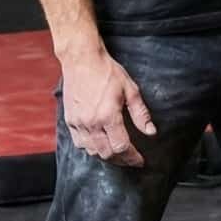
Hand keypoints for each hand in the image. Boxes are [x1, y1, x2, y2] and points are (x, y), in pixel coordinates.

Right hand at [60, 46, 154, 165]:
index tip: (140, 160)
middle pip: (107, 154)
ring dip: (107, 155)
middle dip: (122, 160)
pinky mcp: (70, 121)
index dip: (133, 157)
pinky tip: (100, 144)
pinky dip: (91, 148)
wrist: (82, 60)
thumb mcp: (130, 89)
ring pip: (93, 151)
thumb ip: (140, 114)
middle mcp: (91, 123)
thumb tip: (151, 132)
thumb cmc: (107, 71)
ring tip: (118, 152)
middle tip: (131, 159)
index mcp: (108, 116)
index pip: (122, 147)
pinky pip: (80, 144)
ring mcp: (78, 123)